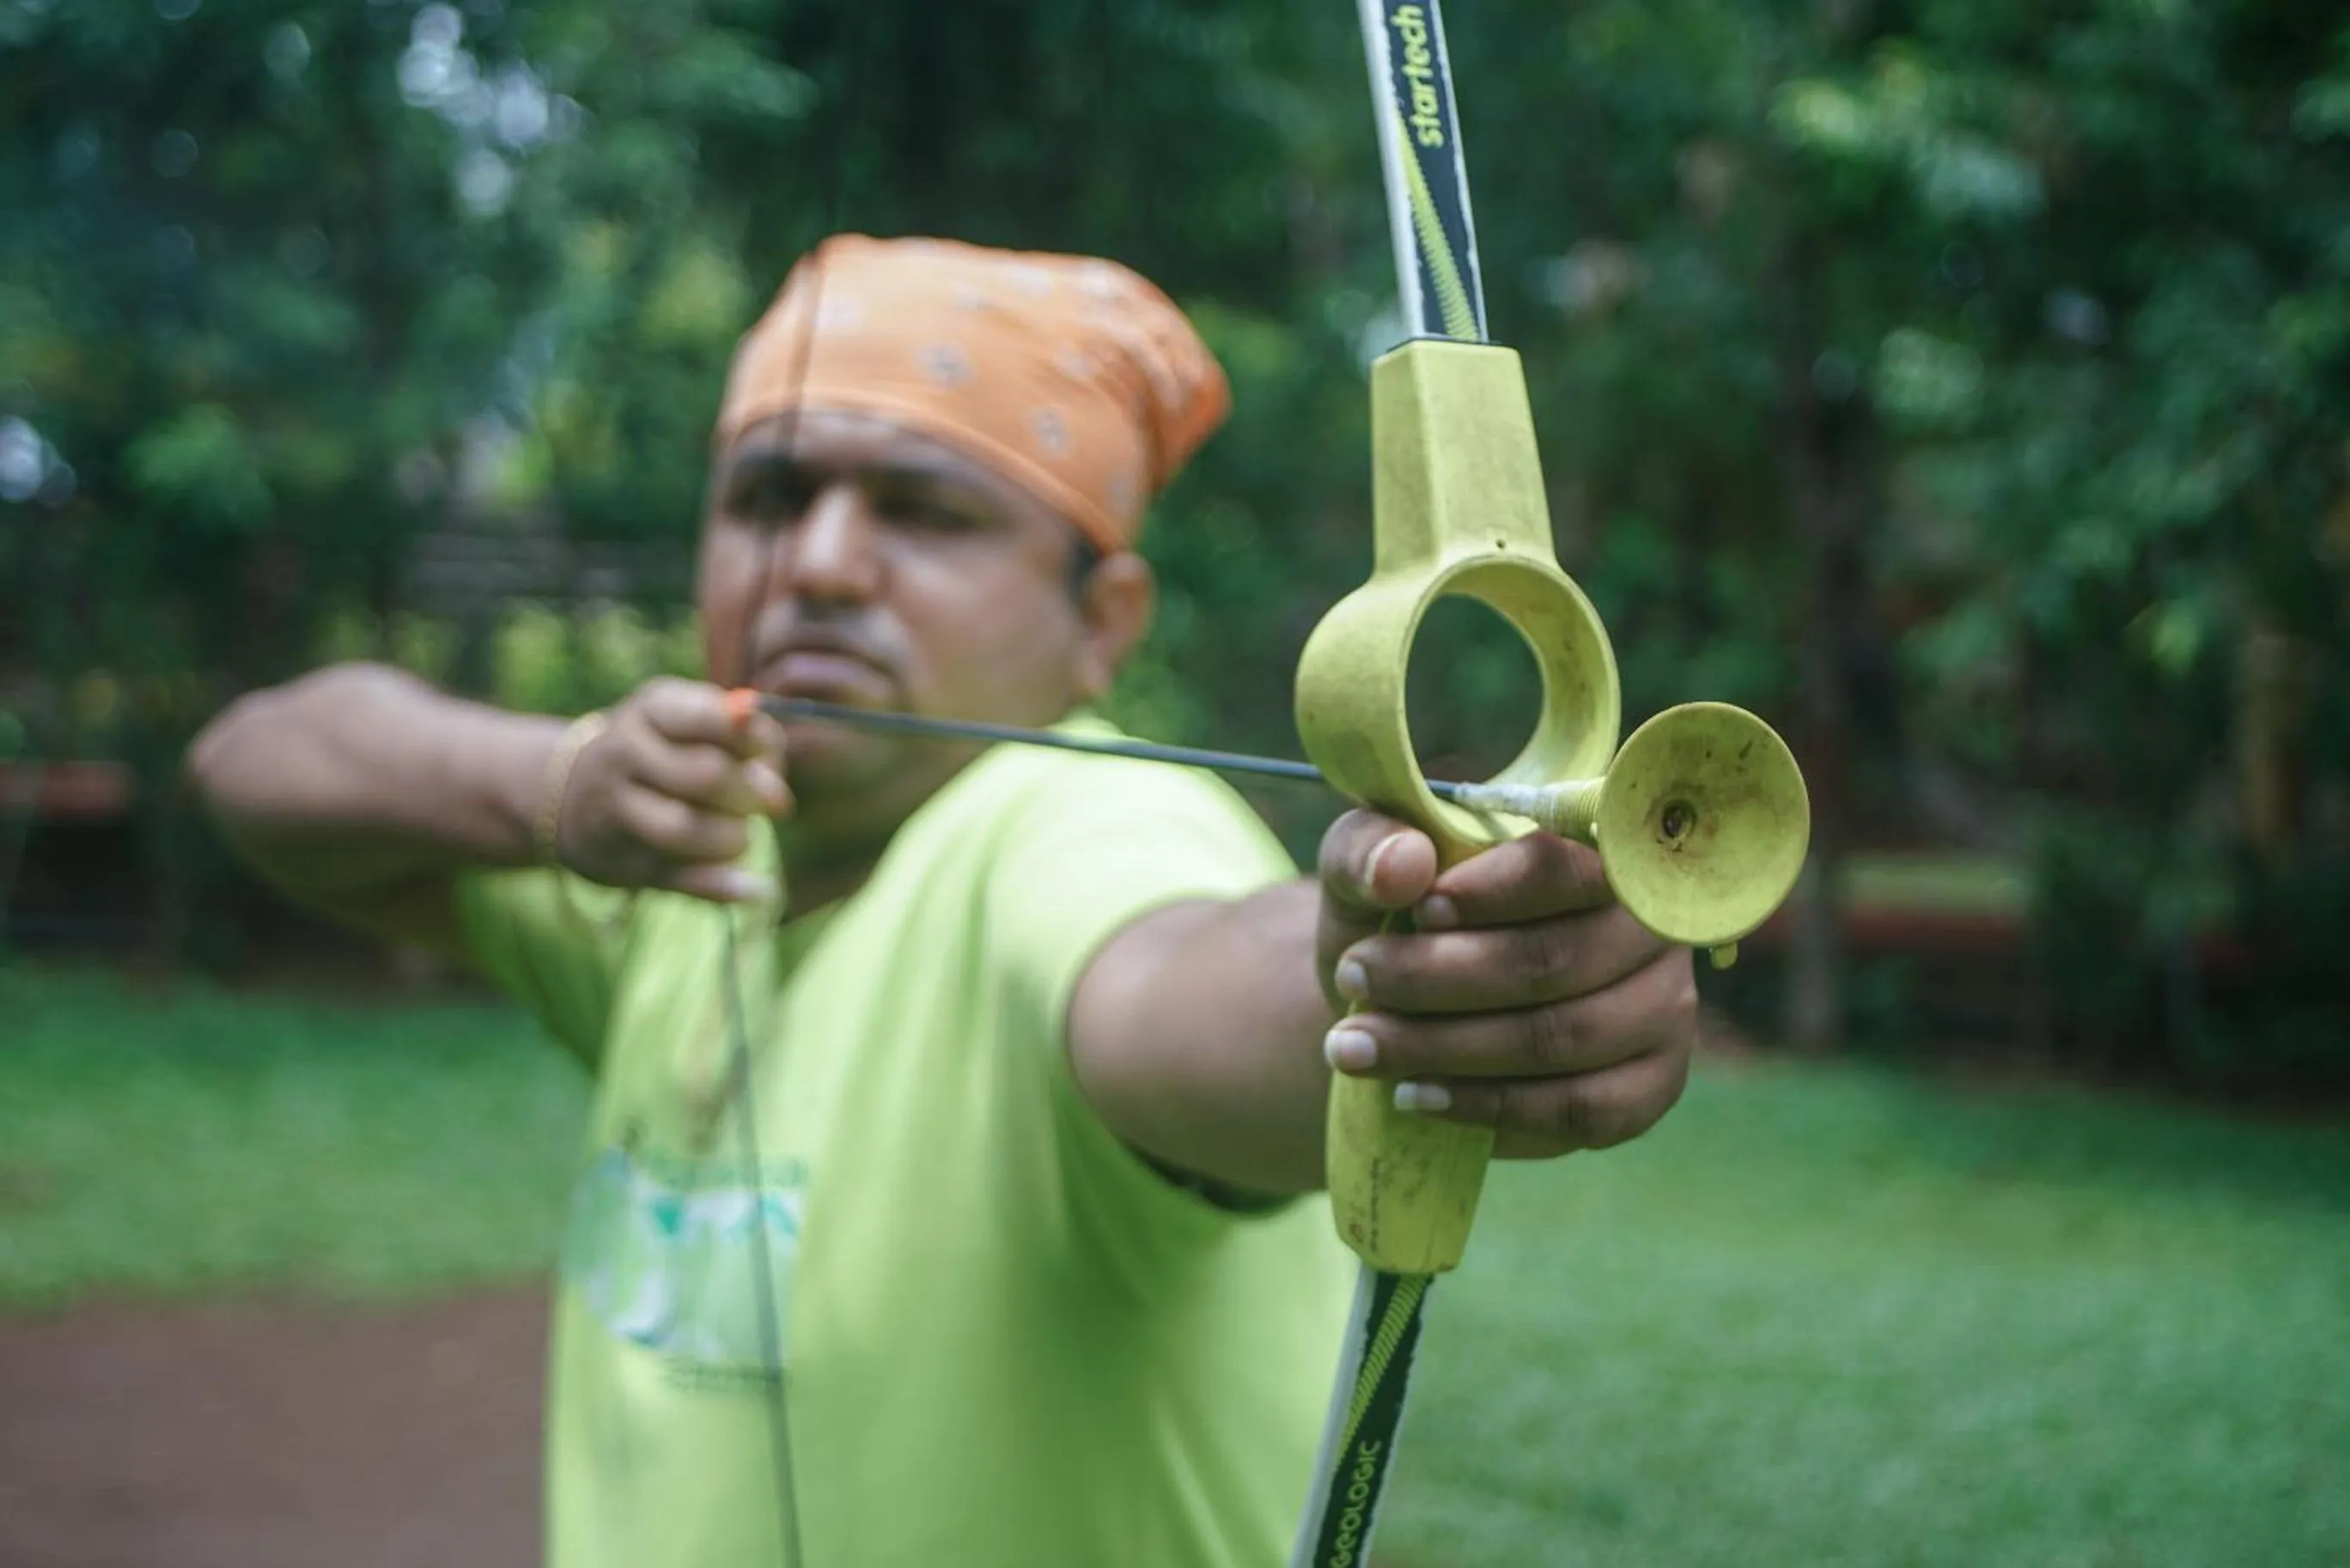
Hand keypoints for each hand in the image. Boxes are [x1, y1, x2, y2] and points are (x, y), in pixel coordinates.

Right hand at [554, 678, 789, 902]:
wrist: (566, 793)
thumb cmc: (659, 750)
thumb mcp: (693, 724)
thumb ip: (745, 746)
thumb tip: (777, 799)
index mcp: (653, 709)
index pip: (710, 717)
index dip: (753, 741)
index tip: (765, 754)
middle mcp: (624, 752)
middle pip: (706, 776)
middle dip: (750, 795)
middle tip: (763, 804)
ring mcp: (615, 809)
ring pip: (687, 830)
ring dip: (734, 839)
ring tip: (739, 835)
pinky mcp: (621, 862)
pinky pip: (682, 880)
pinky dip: (725, 886)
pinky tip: (757, 888)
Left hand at [1314, 810, 1697, 1158]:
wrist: (1410, 1004)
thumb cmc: (1402, 919)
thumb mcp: (1365, 871)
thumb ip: (1368, 850)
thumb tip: (1402, 864)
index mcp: (1596, 851)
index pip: (1568, 866)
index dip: (1492, 892)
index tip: (1415, 910)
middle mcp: (1650, 928)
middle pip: (1556, 960)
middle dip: (1439, 977)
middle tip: (1353, 981)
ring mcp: (1662, 1012)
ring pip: (1564, 1038)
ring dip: (1448, 1048)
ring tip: (1357, 1047)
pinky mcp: (1647, 1088)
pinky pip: (1579, 1109)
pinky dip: (1490, 1108)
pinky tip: (1416, 1097)